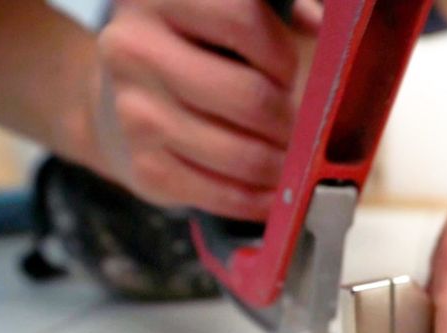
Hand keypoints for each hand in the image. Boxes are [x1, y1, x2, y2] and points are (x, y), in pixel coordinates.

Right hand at [90, 0, 320, 217]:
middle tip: (298, 125)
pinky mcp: (144, 167)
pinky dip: (259, 199)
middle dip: (289, 120)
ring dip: (281, 164)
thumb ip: (275, 10)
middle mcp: (135, 48)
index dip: (281, 53)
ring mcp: (134, 112)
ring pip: (243, 154)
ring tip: (289, 157)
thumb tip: (329, 30)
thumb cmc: (194, 51)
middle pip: (251, 98)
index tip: (287, 71)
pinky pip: (225, 195)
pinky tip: (270, 190)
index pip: (244, 21)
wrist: (118, 99)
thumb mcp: (222, 13)